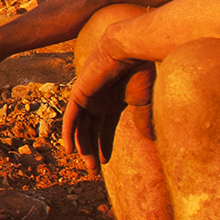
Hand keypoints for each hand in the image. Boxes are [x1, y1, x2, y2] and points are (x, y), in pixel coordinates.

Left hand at [60, 26, 149, 169]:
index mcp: (112, 101)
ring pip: (80, 127)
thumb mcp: (144, 100)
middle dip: (92, 150)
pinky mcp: (78, 94)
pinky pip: (70, 118)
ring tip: (88, 166)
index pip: (105, 127)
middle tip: (94, 170)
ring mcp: (87, 97)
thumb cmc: (140, 70)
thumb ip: (144, 119)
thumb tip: (150, 139)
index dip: (104, 145)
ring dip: (82, 147)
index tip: (105, 162)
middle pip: (90, 130)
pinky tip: (70, 150)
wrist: (129, 49)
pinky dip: (69, 134)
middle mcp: (98, 100)